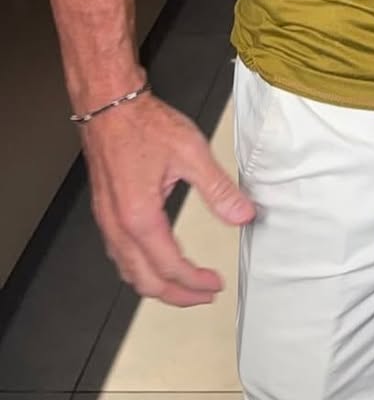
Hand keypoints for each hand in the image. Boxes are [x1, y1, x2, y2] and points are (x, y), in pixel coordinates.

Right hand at [82, 92, 255, 306]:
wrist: (108, 104)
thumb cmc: (144, 124)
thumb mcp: (191, 152)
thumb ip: (218, 189)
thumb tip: (243, 214)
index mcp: (140, 217)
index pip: (170, 267)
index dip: (195, 282)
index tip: (215, 283)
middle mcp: (118, 226)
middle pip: (145, 280)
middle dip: (177, 295)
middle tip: (203, 295)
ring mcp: (107, 220)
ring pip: (128, 271)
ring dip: (156, 285)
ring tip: (182, 286)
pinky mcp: (104, 211)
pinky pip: (119, 255)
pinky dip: (139, 269)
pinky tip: (153, 261)